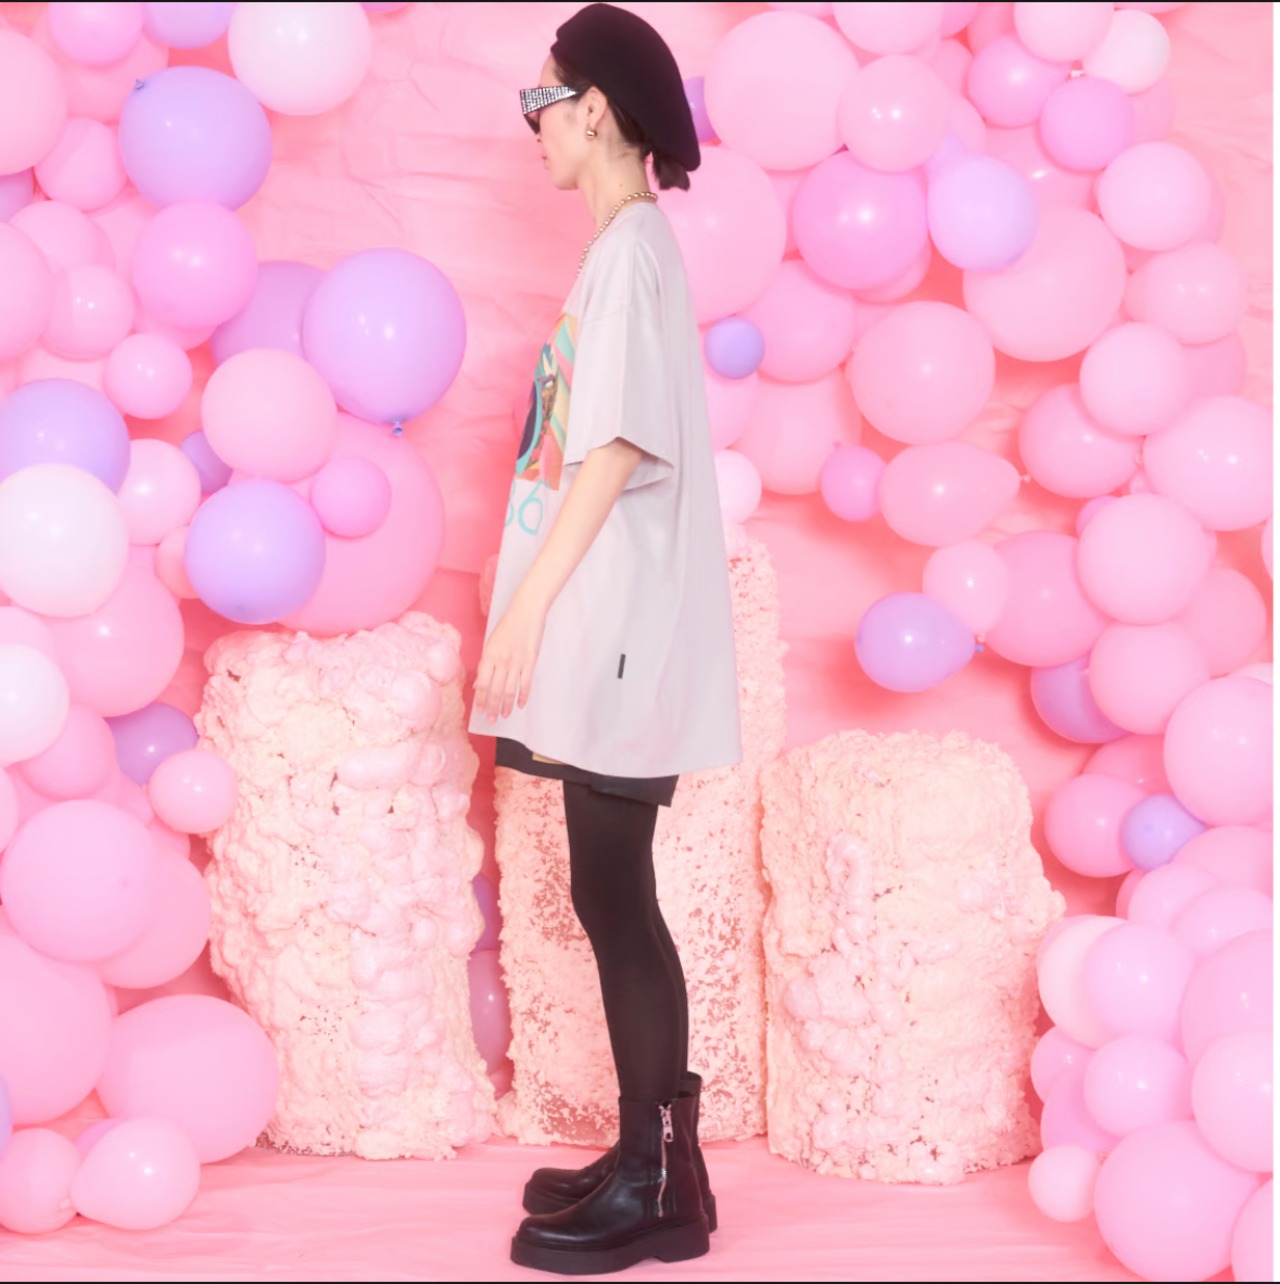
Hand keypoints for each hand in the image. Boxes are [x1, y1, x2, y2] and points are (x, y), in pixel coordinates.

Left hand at [474, 591, 547, 722]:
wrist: (527, 610)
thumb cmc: (508, 624)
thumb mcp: (492, 642)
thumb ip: (486, 663)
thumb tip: (479, 684)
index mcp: (489, 654)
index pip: (483, 682)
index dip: (481, 698)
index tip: (479, 710)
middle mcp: (501, 660)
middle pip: (496, 689)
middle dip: (492, 707)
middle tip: (491, 720)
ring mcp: (517, 661)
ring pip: (510, 689)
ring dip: (506, 705)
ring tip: (504, 716)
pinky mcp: (530, 660)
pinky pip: (525, 682)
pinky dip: (523, 696)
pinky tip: (520, 705)